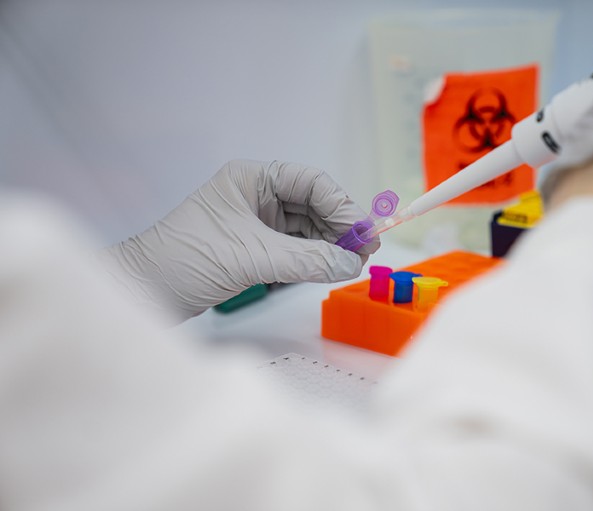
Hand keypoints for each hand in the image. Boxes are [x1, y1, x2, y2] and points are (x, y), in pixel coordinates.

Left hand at [99, 160, 377, 320]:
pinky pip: (295, 249)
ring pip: (307, 229)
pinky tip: (326, 269)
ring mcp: (256, 222)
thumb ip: (306, 260)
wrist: (143, 291)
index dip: (342, 205)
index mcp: (251, 179)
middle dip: (339, 228)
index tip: (364, 231)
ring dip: (329, 246)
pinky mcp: (255, 248)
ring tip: (350, 264)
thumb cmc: (183, 260)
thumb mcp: (251, 257)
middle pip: (313, 205)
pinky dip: (312, 260)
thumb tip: (349, 264)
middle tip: (365, 251)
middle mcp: (256, 196)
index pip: (309, 183)